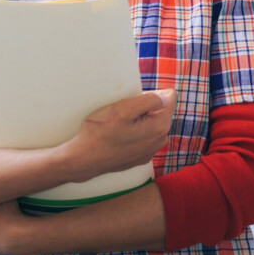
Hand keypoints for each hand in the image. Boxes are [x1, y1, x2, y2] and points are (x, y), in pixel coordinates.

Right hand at [60, 89, 176, 182]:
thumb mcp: (123, 108)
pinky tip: (119, 137)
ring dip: (139, 120)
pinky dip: (134, 132)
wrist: (84, 159)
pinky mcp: (140, 157)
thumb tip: (166, 97)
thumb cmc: (101, 132)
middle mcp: (160, 140)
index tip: (134, 102)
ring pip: (151, 123)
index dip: (150, 94)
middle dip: (145, 108)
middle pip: (160, 110)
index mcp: (160, 127)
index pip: (169, 97)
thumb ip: (150, 100)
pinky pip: (143, 136)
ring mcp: (151, 151)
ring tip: (120, 125)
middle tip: (123, 114)